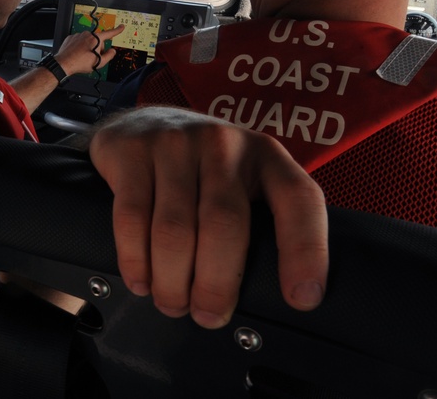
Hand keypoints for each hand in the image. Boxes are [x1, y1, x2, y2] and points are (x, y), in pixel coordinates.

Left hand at [55, 24, 124, 75]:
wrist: (64, 63)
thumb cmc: (80, 63)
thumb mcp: (99, 63)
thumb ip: (109, 56)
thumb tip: (112, 51)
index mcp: (96, 39)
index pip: (109, 33)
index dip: (117, 30)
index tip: (121, 26)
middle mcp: (87, 34)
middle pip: (98, 40)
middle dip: (98, 48)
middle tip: (93, 58)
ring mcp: (78, 35)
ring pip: (88, 41)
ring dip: (88, 48)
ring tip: (83, 57)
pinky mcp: (71, 38)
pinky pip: (79, 41)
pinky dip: (80, 47)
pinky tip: (77, 54)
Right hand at [88, 106, 327, 327]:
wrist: (141, 121)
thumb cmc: (202, 166)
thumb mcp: (243, 178)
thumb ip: (260, 220)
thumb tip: (270, 299)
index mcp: (265, 155)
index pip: (298, 198)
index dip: (305, 250)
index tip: (302, 298)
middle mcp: (222, 144)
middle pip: (224, 224)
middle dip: (215, 284)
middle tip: (207, 315)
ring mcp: (174, 144)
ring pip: (173, 231)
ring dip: (171, 281)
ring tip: (172, 303)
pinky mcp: (131, 153)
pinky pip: (131, 219)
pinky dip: (136, 260)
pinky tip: (141, 281)